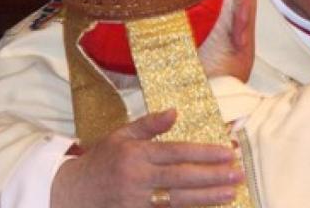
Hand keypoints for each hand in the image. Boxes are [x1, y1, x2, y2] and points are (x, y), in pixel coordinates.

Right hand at [51, 109, 242, 207]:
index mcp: (136, 155)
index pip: (177, 153)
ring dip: (207, 197)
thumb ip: (149, 124)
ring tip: (231, 192)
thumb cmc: (101, 161)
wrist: (71, 194)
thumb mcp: (120, 135)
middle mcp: (137, 179)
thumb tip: (175, 111)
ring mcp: (136, 202)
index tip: (228, 152)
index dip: (205, 153)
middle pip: (182, 178)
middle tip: (238, 173)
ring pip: (178, 201)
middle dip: (213, 176)